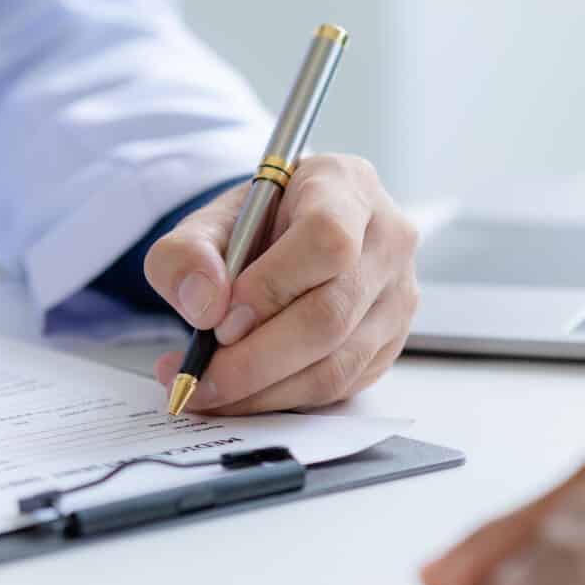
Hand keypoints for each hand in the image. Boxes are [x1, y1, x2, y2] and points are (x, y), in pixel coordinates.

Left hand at [142, 154, 419, 413]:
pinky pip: (338, 388)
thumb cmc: (257, 225)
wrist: (291, 236)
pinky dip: (281, 399)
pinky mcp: (390, 342)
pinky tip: (239, 393)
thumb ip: (186, 254)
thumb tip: (204, 307)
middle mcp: (387, 239)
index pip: (326, 239)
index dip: (272, 287)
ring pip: (336, 363)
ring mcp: (397, 295)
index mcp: (346, 185)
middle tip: (201, 375)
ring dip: (263, 390)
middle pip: (331, 314)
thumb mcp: (208, 222)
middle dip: (256, 358)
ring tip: (208, 389)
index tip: (221, 319)